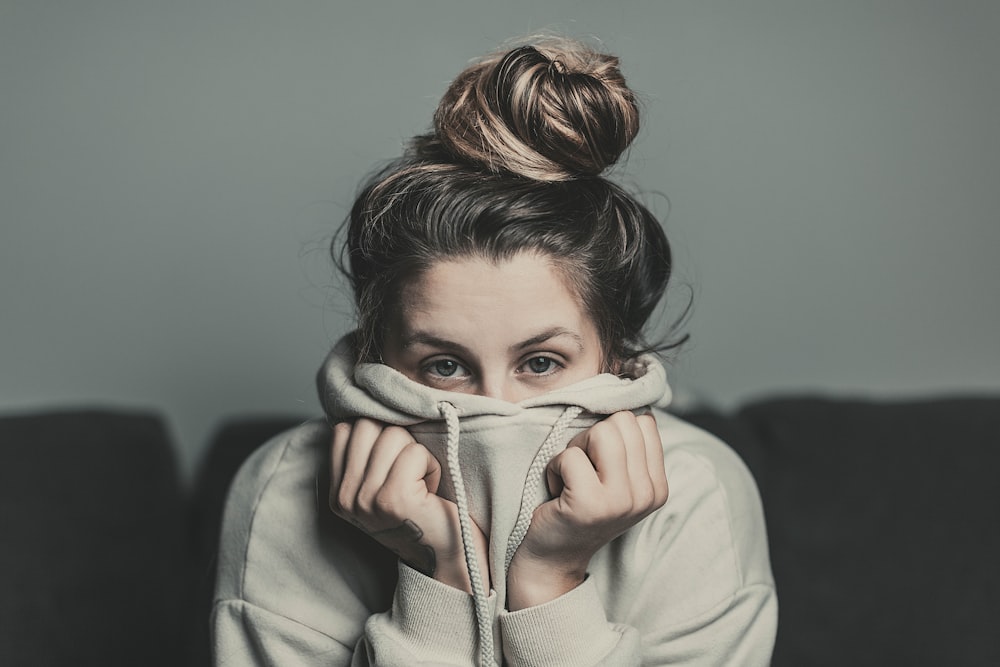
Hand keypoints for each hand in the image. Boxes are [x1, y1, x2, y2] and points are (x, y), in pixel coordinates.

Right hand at [329, 418, 487, 592]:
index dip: (380, 435)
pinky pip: (414, 452)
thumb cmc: (426, 513)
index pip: (345, 429)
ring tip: (422, 485)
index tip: (395, 465)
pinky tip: (431, 492)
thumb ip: (368, 452)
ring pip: (393, 435)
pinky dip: (431, 466)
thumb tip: (368, 403)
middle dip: (400, 442)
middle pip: (369, 426)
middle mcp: (343, 498)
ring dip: (418, 455)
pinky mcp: (392, 499)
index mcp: (336, 492)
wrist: (451, 561)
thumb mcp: (384, 483)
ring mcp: (365, 500)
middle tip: (412, 476)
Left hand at [507, 411, 667, 609]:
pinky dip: (554, 468)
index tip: (599, 464)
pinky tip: (556, 492)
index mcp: (657, 486)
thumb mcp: (614, 479)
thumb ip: (627, 447)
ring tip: (570, 477)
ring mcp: (620, 500)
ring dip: (575, 450)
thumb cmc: (576, 507)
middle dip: (592, 437)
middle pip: (622, 422)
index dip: (612, 432)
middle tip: (580, 470)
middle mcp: (646, 494)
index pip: (644, 422)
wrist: (550, 557)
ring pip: (601, 433)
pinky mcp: (589, 503)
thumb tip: (626, 395)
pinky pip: (570, 456)